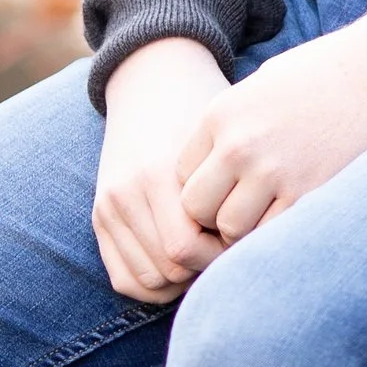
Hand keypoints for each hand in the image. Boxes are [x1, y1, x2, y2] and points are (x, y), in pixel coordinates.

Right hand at [93, 37, 233, 302]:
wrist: (152, 82)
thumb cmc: (205, 112)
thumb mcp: (225, 140)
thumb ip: (242, 189)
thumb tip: (266, 246)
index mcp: (158, 172)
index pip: (185, 248)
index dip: (221, 256)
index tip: (246, 239)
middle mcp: (127, 192)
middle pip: (168, 268)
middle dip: (205, 268)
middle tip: (232, 249)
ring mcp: (109, 206)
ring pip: (147, 281)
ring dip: (182, 281)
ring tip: (210, 255)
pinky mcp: (100, 217)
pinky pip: (125, 278)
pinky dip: (155, 285)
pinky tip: (184, 266)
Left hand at [176, 10, 366, 244]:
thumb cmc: (322, 75)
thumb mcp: (260, 87)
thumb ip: (230, 127)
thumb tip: (211, 171)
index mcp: (221, 114)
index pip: (181, 172)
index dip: (202, 183)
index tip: (227, 182)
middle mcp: (239, 146)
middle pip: (196, 207)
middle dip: (213, 214)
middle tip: (240, 207)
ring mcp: (274, 173)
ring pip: (231, 229)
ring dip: (244, 229)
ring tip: (267, 211)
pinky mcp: (310, 193)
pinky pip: (272, 234)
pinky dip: (276, 233)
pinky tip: (291, 214)